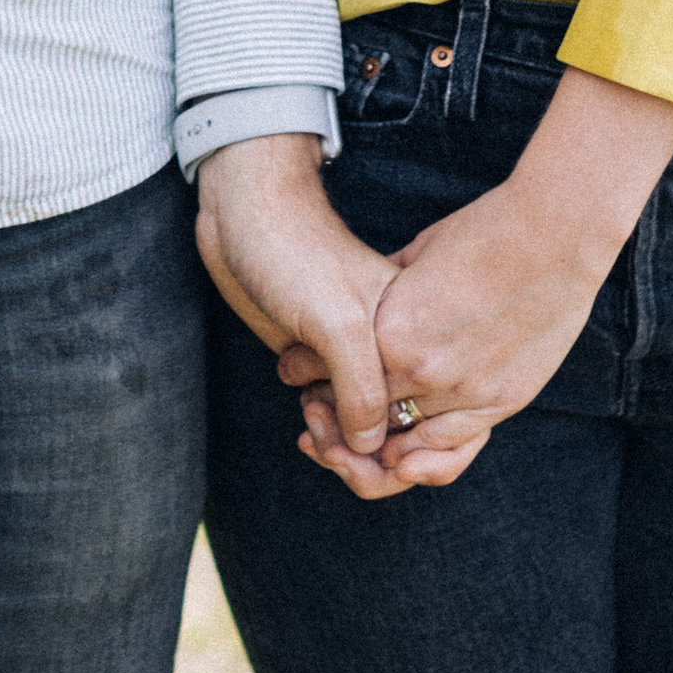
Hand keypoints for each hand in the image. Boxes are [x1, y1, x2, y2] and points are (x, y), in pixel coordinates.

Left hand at [195, 133, 398, 458]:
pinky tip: (307, 425)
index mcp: (413, 338)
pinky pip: (346, 415)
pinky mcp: (328, 360)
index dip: (388, 452)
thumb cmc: (295, 252)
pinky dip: (333, 434)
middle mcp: (395, 350)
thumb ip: (363, 385)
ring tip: (309, 430)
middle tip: (317, 438)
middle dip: (364, 457)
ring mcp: (361, 357)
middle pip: (403, 434)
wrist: (246, 214)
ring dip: (344, 448)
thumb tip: (374, 449)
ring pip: (372, 430)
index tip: (342, 450)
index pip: (426, 421)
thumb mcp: (338, 319)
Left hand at [292, 67, 672, 497]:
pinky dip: (426, 452)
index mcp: (389, 332)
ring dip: (381, 442)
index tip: (304, 374)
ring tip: (368, 429)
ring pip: (405, 444)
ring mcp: (464, 393)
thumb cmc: (482, 234)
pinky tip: (412, 443)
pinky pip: (453, 449)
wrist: (551, 237)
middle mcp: (421, 371)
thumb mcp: (415, 258)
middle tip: (325, 410)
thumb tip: (364, 308)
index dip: (312, 380)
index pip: (332, 379)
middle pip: (363, 420)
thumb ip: (385, 294)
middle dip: (338, 418)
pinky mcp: (500, 403)